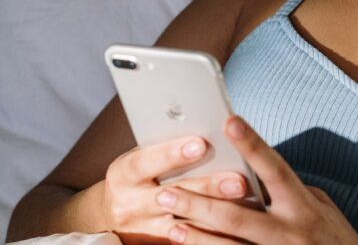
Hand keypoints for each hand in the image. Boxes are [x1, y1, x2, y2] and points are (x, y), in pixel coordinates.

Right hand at [102, 134, 252, 244]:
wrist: (110, 213)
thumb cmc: (138, 172)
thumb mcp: (141, 155)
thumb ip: (165, 147)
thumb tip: (206, 128)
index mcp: (123, 174)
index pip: (146, 162)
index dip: (172, 153)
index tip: (201, 144)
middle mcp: (129, 204)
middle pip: (172, 196)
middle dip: (207, 187)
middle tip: (237, 179)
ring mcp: (142, 229)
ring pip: (184, 224)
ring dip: (216, 212)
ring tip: (244, 201)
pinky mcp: (156, 243)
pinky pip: (187, 240)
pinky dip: (211, 231)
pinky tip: (235, 224)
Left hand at [154, 114, 357, 243]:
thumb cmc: (335, 237)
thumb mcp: (320, 206)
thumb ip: (289, 191)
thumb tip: (258, 176)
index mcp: (302, 204)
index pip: (274, 167)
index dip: (252, 144)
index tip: (229, 121)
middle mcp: (288, 231)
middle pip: (235, 214)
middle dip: (197, 202)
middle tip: (166, 191)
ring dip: (194, 235)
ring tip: (167, 223)